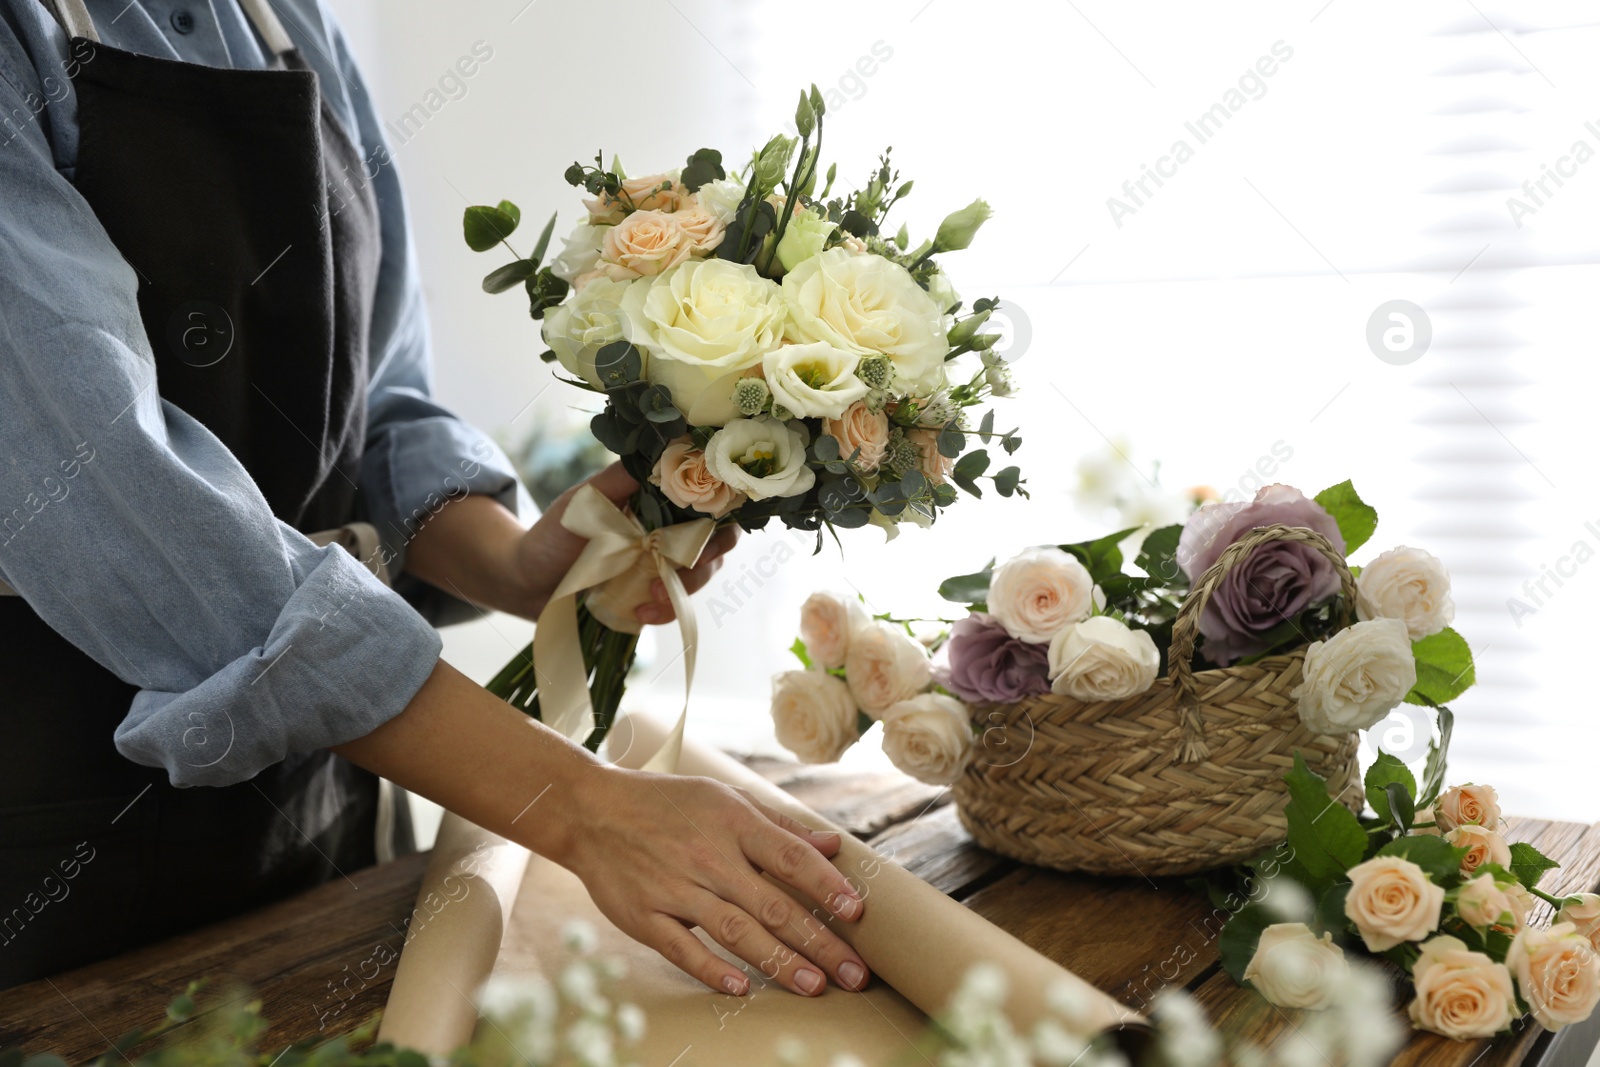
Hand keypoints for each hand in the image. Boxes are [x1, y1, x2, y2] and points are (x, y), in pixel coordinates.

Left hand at [515, 463, 738, 622]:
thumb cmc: (554, 534)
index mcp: (659, 500)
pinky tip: (640, 614)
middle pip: (717, 541)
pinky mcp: (652, 596)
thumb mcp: (584, 500)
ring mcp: (662, 565)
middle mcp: (669, 530)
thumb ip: (620, 480)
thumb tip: (661, 453)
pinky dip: (665, 612)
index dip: (721, 515)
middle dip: (705, 560)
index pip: (710, 500)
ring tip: (649, 600)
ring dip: (684, 589)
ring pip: (701, 575)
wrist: (526, 581)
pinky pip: (676, 605)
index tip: (705, 532)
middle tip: (679, 571)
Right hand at [556, 765, 869, 995]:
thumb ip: (780, 825)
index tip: (857, 912)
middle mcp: (709, 857)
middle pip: (774, 905)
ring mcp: (676, 889)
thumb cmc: (666, 803)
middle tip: (854, 973)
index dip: (826, 885)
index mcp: (733, 824)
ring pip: (736, 931)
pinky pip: (683, 949)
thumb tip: (833, 845)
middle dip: (819, 941)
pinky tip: (743, 988)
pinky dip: (713, 970)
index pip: (791, 857)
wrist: (591, 811)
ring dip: (779, 962)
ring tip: (815, 986)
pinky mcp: (646, 917)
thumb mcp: (724, 797)